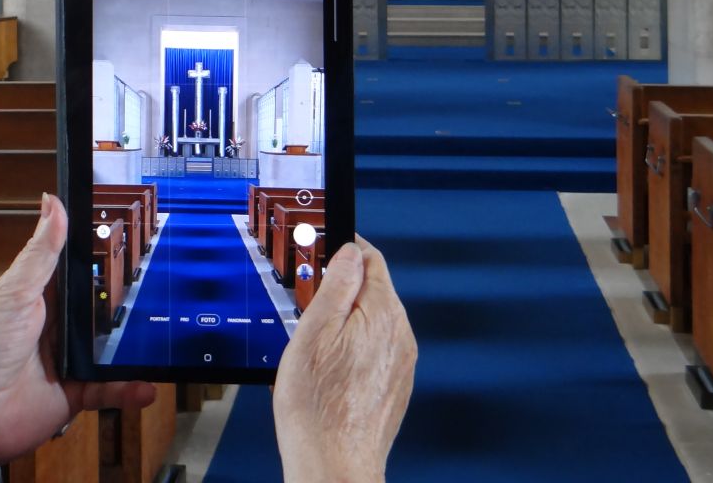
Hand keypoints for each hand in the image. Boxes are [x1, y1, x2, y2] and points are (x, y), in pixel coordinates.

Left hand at [0, 193, 155, 480]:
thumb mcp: (13, 292)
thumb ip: (40, 252)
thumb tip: (52, 201)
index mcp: (38, 297)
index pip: (76, 271)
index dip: (103, 258)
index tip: (138, 240)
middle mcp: (54, 328)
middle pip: (99, 310)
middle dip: (127, 304)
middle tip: (167, 291)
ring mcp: (66, 362)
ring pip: (109, 349)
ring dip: (132, 347)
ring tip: (165, 338)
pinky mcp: (72, 395)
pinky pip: (107, 389)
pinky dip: (127, 389)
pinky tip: (149, 386)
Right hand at [274, 236, 417, 482]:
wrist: (335, 467)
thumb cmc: (317, 409)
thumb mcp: (313, 333)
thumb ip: (336, 285)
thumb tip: (350, 251)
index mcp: (383, 313)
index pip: (371, 260)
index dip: (345, 250)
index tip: (325, 250)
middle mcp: (400, 334)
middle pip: (374, 290)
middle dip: (344, 289)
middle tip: (310, 303)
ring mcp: (401, 361)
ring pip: (375, 321)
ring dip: (350, 320)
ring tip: (317, 344)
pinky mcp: (396, 384)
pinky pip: (378, 349)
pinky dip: (357, 348)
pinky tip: (333, 369)